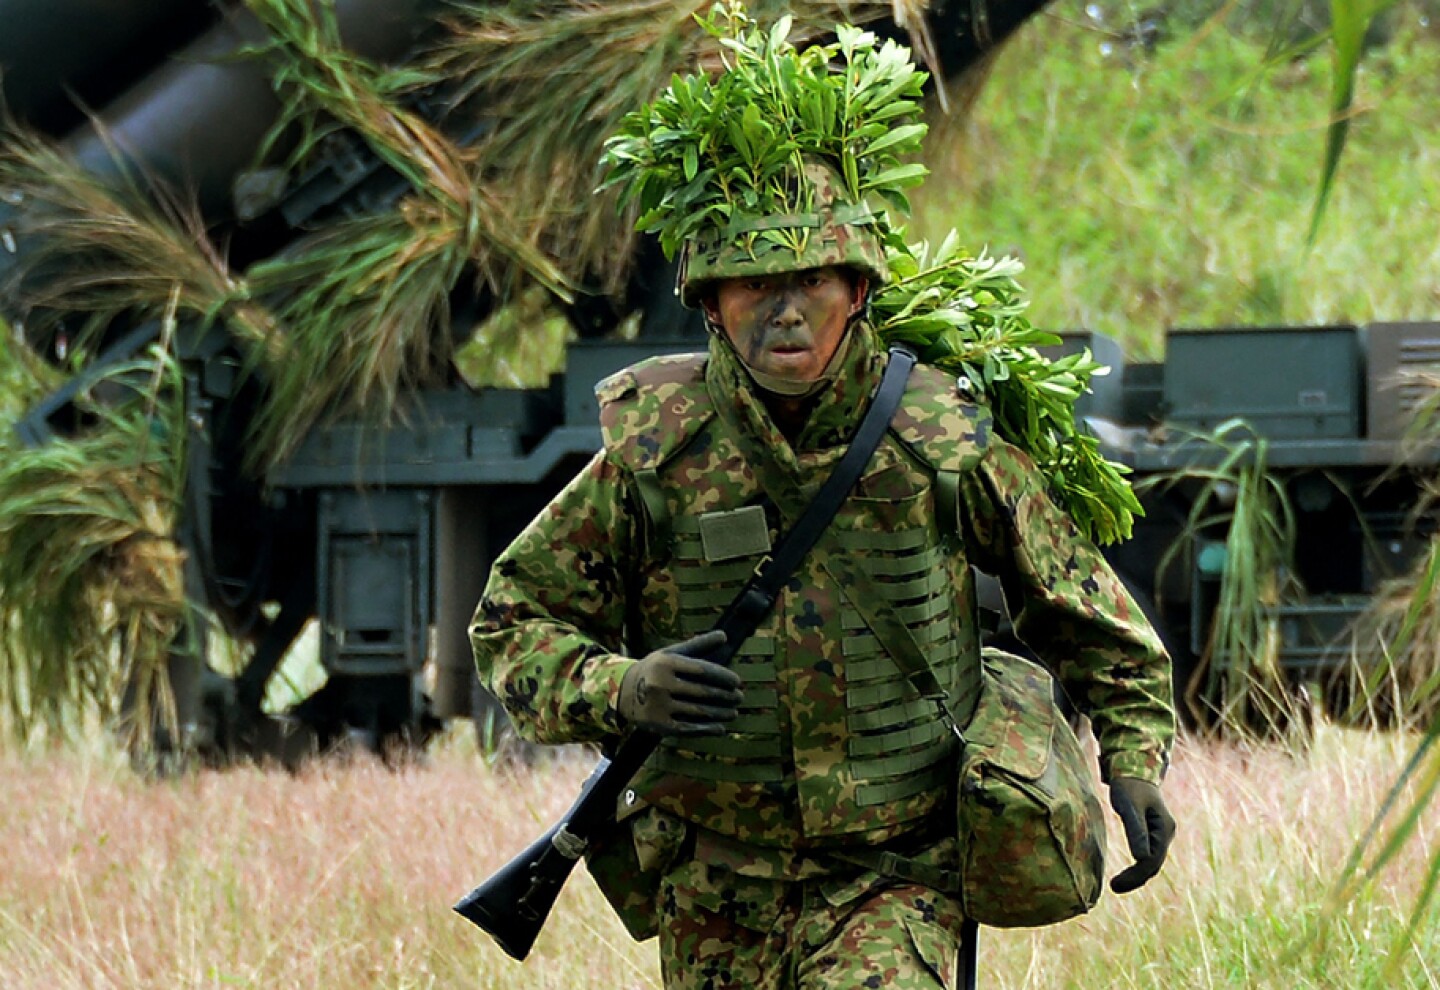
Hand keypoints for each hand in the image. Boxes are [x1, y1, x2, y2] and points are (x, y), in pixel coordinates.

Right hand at [617, 630, 739, 736]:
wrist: (623, 691)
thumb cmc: (656, 669)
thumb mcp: (672, 653)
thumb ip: (698, 645)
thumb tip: (724, 635)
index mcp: (666, 663)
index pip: (702, 670)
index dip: (723, 677)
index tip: (737, 682)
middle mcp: (660, 683)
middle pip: (702, 692)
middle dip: (726, 696)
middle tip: (739, 698)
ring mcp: (659, 706)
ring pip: (698, 712)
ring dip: (720, 714)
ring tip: (733, 712)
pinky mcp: (658, 725)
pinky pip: (688, 728)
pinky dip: (707, 729)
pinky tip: (720, 728)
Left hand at [1108, 776, 1175, 893]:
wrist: (1133, 769)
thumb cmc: (1129, 785)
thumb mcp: (1129, 806)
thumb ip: (1136, 830)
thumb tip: (1141, 859)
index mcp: (1164, 829)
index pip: (1152, 860)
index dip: (1136, 875)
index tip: (1116, 885)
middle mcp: (1165, 833)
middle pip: (1154, 864)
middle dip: (1136, 878)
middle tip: (1114, 888)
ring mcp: (1160, 834)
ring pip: (1151, 861)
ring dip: (1137, 875)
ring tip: (1117, 885)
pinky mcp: (1151, 832)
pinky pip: (1147, 854)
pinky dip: (1137, 866)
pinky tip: (1125, 873)